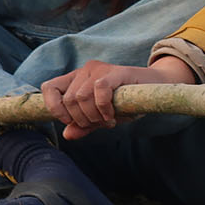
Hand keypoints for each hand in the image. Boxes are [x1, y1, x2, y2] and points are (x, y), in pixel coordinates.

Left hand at [40, 56, 196, 140]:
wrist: (155, 87)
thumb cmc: (125, 102)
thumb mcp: (101, 117)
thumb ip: (83, 125)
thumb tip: (67, 135)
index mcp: (75, 79)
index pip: (49, 87)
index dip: (54, 107)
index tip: (69, 121)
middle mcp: (83, 71)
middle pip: (68, 99)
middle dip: (81, 119)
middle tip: (98, 124)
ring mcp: (99, 69)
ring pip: (81, 97)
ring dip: (94, 116)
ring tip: (108, 121)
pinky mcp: (116, 72)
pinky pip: (100, 90)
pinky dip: (103, 108)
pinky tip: (112, 116)